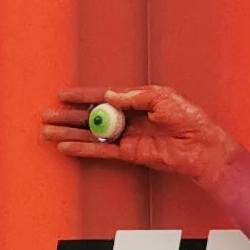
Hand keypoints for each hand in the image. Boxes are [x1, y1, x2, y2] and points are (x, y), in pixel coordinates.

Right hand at [42, 85, 242, 188]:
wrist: (201, 146)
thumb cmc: (189, 119)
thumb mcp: (162, 97)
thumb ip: (134, 96)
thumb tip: (109, 95)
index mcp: (136, 100)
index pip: (103, 96)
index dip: (82, 96)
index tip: (63, 95)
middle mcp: (128, 118)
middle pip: (92, 116)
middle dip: (68, 116)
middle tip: (47, 115)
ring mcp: (127, 137)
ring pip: (92, 134)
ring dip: (70, 133)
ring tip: (48, 131)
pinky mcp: (129, 154)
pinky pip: (101, 150)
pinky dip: (83, 148)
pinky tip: (66, 146)